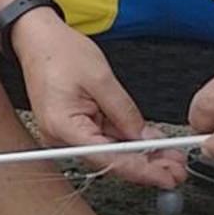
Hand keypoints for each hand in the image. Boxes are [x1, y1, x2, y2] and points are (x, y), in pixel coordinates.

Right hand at [14, 11, 186, 189]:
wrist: (36, 36)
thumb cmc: (58, 51)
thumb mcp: (101, 78)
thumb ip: (125, 112)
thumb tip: (146, 139)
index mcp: (63, 126)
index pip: (108, 159)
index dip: (141, 171)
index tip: (166, 177)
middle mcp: (61, 137)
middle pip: (110, 160)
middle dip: (146, 166)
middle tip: (177, 170)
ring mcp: (67, 133)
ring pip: (110, 152)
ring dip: (140, 156)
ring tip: (171, 157)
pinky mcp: (74, 126)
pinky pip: (104, 139)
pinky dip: (128, 143)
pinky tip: (150, 145)